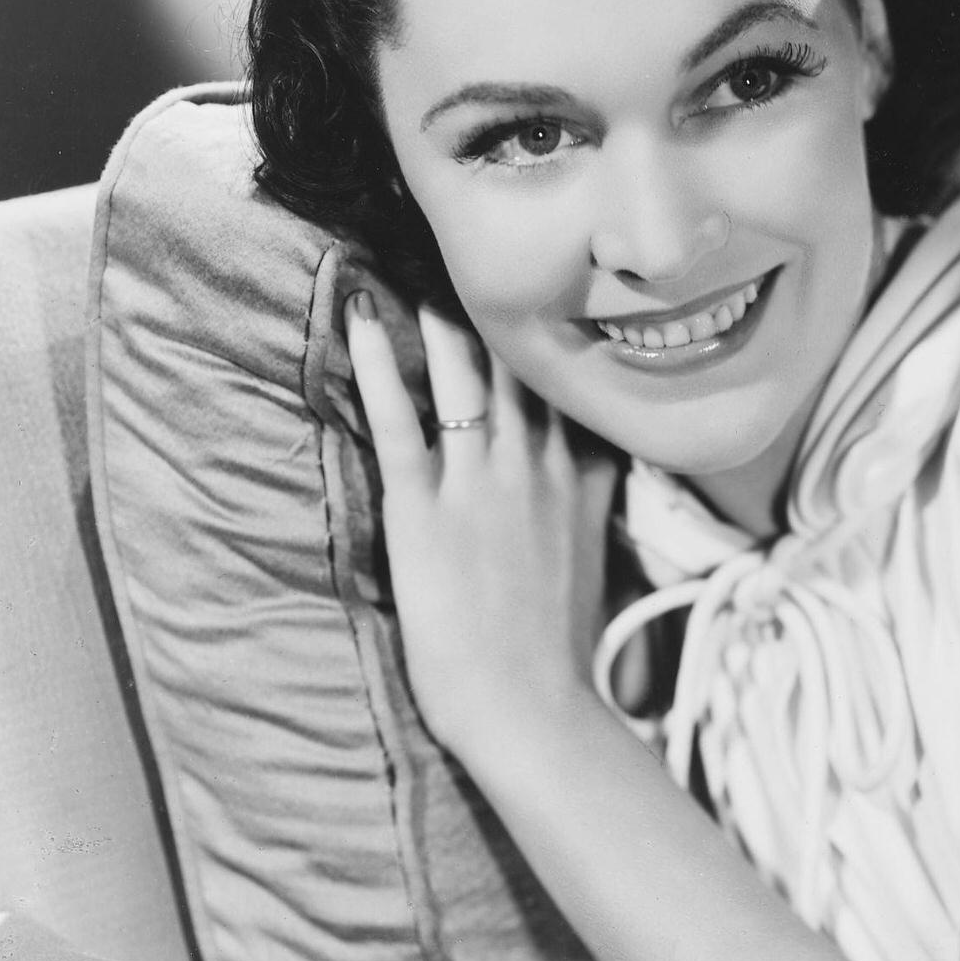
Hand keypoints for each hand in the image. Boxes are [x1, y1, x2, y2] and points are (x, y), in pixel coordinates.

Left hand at [343, 292, 617, 761]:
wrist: (535, 709)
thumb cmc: (558, 653)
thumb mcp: (596, 558)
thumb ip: (595, 500)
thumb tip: (600, 463)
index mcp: (578, 477)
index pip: (568, 384)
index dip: (552, 333)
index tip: (541, 286)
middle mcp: (536, 464)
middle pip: (519, 364)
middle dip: (498, 307)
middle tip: (475, 251)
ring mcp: (482, 482)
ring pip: (465, 375)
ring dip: (441, 316)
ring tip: (419, 264)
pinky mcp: (427, 509)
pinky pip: (400, 418)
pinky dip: (378, 365)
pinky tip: (360, 316)